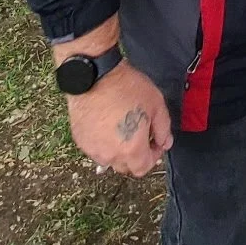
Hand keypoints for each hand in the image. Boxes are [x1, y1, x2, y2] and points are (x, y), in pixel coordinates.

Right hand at [66, 62, 172, 177]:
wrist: (95, 76)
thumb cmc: (127, 88)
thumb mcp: (156, 104)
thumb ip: (164, 128)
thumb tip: (165, 142)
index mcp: (131, 150)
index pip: (143, 168)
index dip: (153, 156)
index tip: (155, 142)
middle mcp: (110, 155)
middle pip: (126, 166)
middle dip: (136, 154)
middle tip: (140, 134)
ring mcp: (92, 149)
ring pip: (109, 159)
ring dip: (118, 150)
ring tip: (122, 128)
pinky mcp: (80, 140)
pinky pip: (95, 148)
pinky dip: (103, 142)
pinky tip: (107, 125)